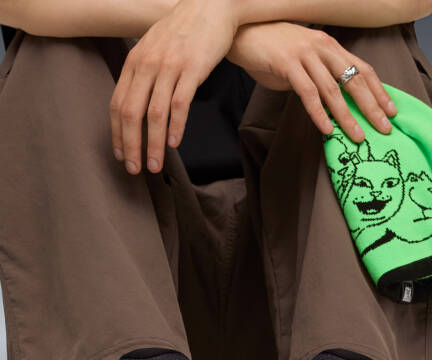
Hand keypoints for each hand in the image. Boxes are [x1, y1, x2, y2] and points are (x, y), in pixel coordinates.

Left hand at [110, 0, 238, 173]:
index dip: (117, 135)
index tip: (121, 156)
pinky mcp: (192, 68)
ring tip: (154, 165)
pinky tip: (173, 143)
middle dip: (131, 146)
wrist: (211, 6)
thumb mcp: (154, 49)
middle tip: (134, 169)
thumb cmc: (183, 31)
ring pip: (154, 114)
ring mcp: (169, 66)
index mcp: (134, 62)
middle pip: (131, 113)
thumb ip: (143, 75)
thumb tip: (135, 106)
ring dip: (152, 144)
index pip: (117, 105)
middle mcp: (147, 64)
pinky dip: (175, 127)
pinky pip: (180, 103)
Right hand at [227, 22, 396, 142]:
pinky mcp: (288, 64)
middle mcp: (323, 48)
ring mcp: (306, 55)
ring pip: (333, 90)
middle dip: (371, 107)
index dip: (379, 91)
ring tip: (357, 136)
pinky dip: (319, 113)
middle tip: (384, 128)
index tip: (391, 111)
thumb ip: (318, 77)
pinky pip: (308, 93)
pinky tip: (327, 129)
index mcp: (330, 46)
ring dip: (347, 116)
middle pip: (354, 80)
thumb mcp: (302, 60)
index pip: (362, 69)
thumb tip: (329, 102)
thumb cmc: (271, 48)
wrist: (243, 32)